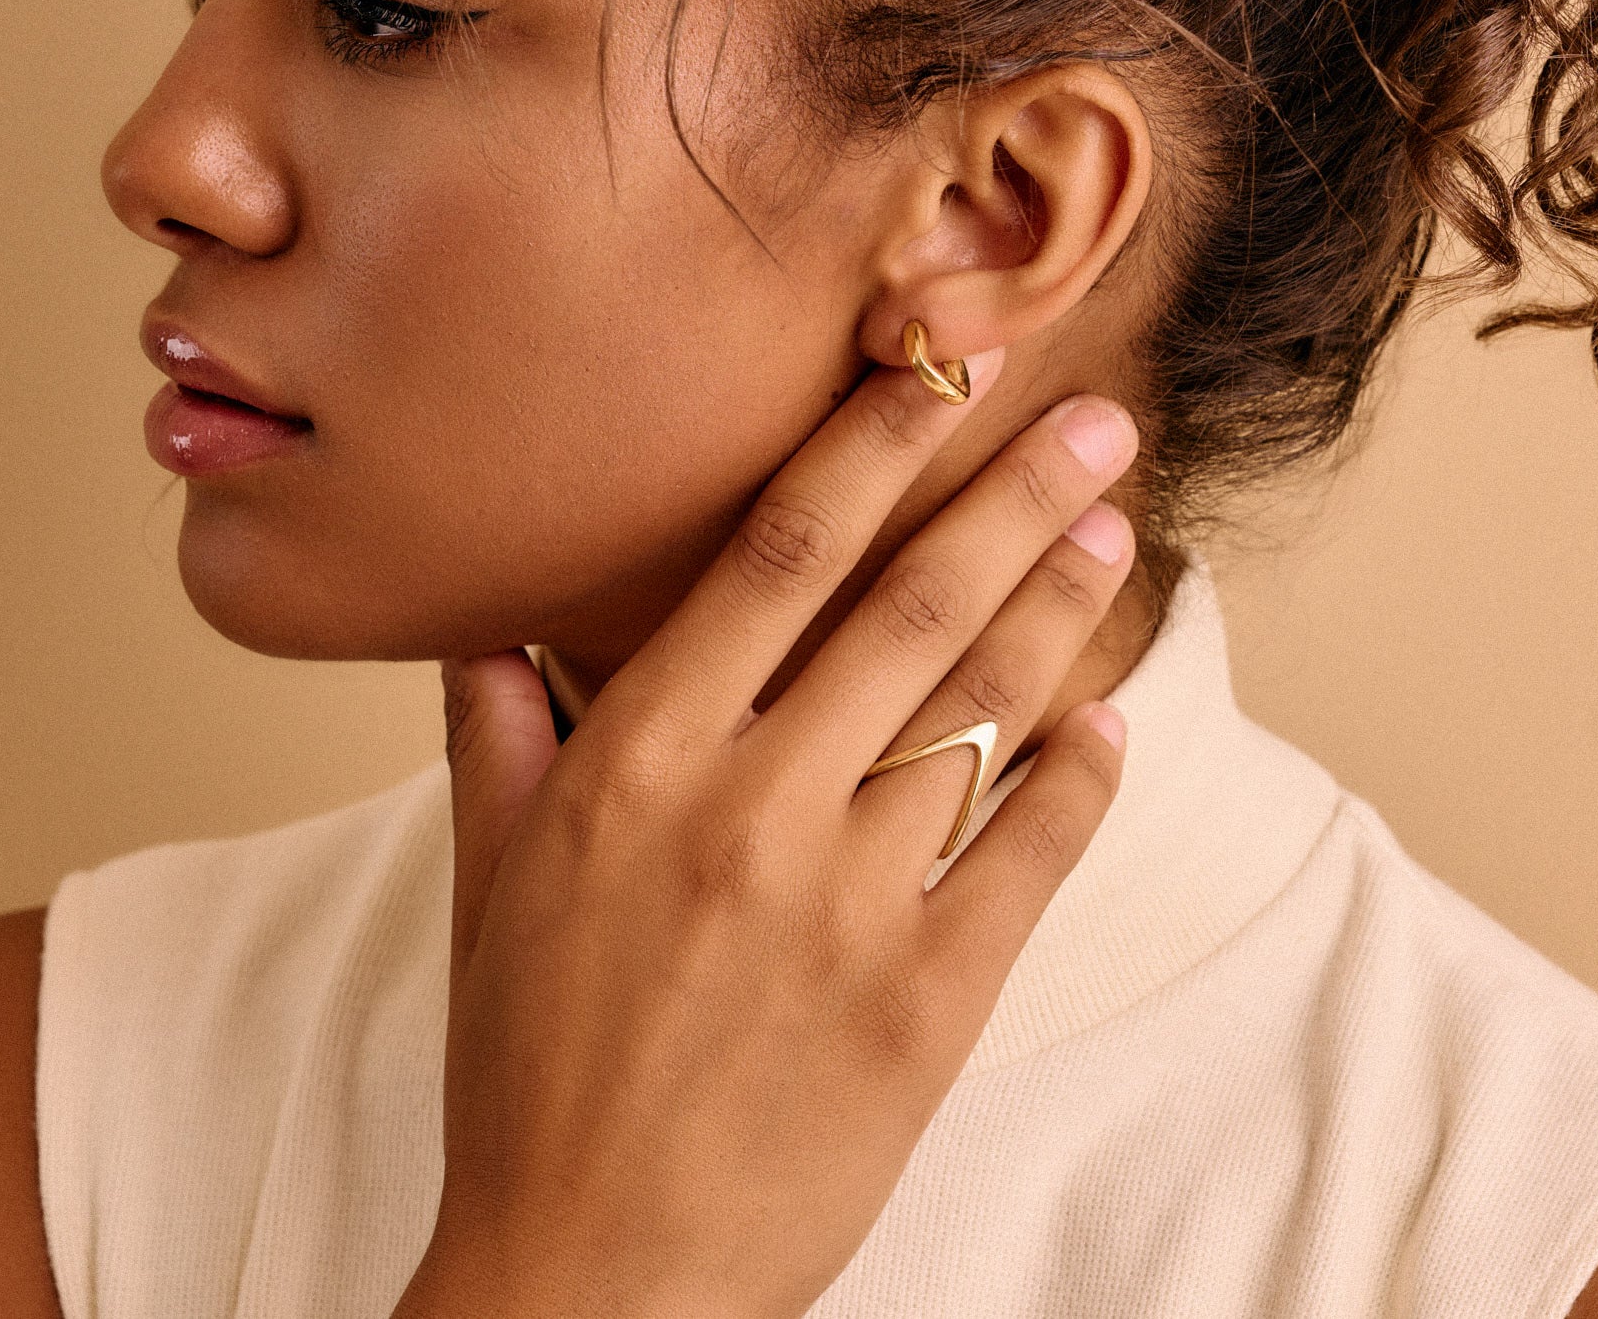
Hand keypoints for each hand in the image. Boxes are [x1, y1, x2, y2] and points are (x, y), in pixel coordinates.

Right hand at [396, 353, 1139, 1318]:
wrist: (592, 1279)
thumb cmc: (530, 1084)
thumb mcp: (487, 898)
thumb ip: (498, 746)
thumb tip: (482, 633)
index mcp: (633, 762)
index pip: (778, 552)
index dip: (875, 445)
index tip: (943, 370)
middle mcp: (748, 808)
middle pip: (912, 606)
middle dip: (1018, 496)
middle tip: (1103, 418)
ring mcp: (847, 904)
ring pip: (985, 713)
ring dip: (1063, 611)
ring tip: (1115, 533)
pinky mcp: (927, 1001)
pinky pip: (1029, 854)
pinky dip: (1081, 779)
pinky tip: (1108, 725)